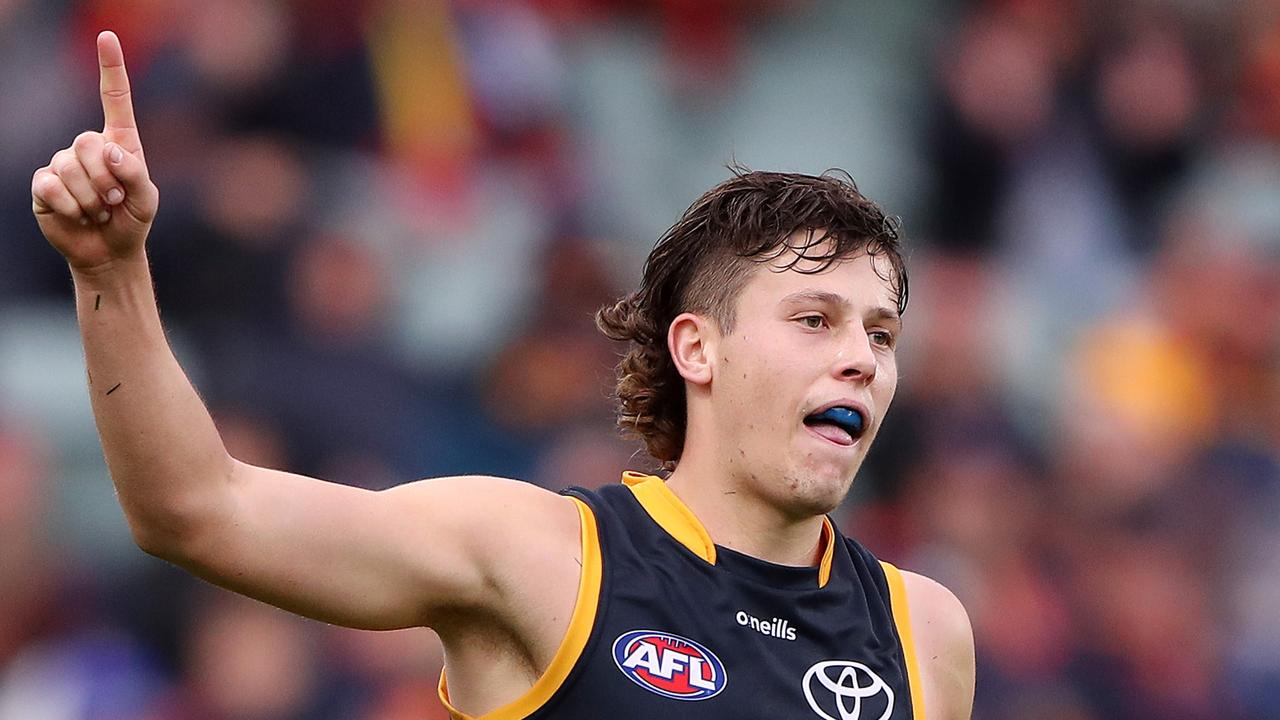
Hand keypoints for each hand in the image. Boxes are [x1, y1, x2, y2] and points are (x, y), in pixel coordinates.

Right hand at [32, 31, 157, 271]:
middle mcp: (88, 147)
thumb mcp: (147, 199)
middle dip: (106, 178)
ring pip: (69, 166)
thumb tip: (110, 149)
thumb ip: (136, 172)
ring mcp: (62, 164)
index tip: (107, 36)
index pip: (114, 99)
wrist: (109, 252)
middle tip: (114, 201)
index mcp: (119, 142)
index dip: (111, 67)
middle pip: (87, 142)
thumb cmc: (132, 220)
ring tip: (99, 211)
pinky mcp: (44, 185)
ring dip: (90, 197)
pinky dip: (70, 206)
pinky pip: (51, 186)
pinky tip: (79, 216)